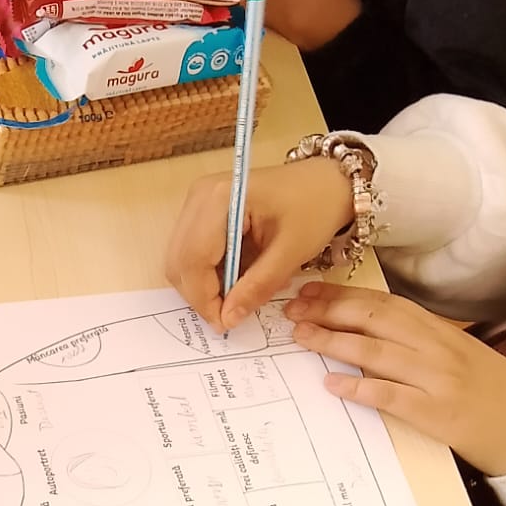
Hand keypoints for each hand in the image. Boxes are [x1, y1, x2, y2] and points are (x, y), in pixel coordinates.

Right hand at [167, 157, 357, 329]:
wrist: (324, 182)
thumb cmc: (315, 207)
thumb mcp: (291, 252)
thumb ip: (257, 286)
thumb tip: (228, 319)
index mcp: (221, 199)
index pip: (194, 258)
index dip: (204, 297)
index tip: (224, 324)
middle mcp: (200, 196)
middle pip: (180, 260)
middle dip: (199, 295)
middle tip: (227, 317)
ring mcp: (197, 201)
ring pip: (181, 259)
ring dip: (201, 286)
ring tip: (233, 298)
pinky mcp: (201, 210)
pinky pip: (190, 252)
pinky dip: (205, 274)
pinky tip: (231, 280)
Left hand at [286, 282, 505, 478]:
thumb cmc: (490, 393)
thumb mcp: (458, 355)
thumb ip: (418, 342)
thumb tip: (366, 333)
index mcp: (440, 331)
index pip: (384, 304)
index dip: (343, 294)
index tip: (309, 290)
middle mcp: (437, 348)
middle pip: (375, 320)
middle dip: (330, 311)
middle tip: (293, 310)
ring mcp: (437, 379)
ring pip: (376, 353)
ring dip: (334, 342)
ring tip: (302, 337)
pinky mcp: (436, 412)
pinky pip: (390, 396)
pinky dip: (359, 389)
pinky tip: (331, 384)